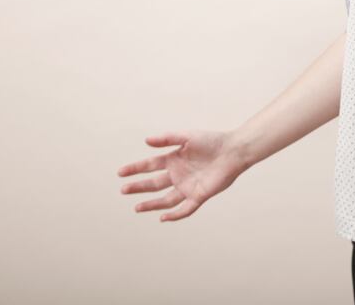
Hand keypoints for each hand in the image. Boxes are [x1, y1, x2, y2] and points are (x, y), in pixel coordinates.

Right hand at [116, 129, 248, 221]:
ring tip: (137, 208)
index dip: (135, 169)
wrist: (234, 151)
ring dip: (151, 204)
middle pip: (154, 184)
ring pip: (165, 199)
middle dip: (138, 187)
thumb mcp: (187, 137)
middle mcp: (178, 174)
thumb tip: (146, 141)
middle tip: (123, 190)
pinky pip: (185, 208)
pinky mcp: (199, 195)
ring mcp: (188, 186)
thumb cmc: (212, 141)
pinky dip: (174, 215)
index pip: (150, 166)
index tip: (120, 173)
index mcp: (174, 159)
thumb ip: (167, 139)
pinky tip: (163, 218)